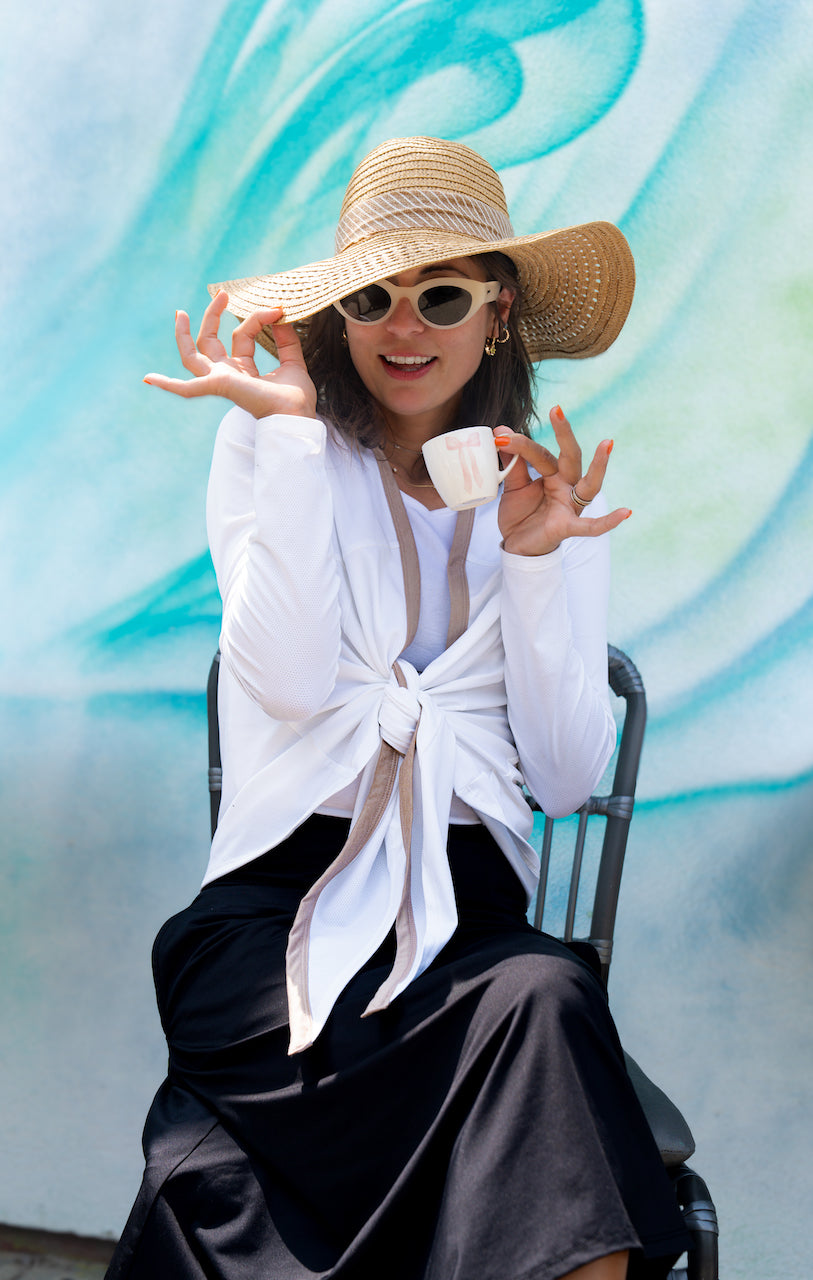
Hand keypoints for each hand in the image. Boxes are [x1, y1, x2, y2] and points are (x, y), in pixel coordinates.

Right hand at [143, 290, 317, 419]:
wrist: (296, 416)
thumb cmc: (295, 399)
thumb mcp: (292, 361)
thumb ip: (286, 339)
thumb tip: (281, 314)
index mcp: (242, 370)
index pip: (242, 335)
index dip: (258, 318)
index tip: (277, 308)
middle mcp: (228, 375)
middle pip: (210, 341)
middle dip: (213, 315)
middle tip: (223, 293)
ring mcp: (219, 380)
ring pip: (191, 357)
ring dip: (183, 335)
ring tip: (181, 313)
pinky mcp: (218, 386)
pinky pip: (188, 388)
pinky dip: (168, 385)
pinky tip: (148, 379)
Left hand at [493, 406, 630, 556]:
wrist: (516, 546)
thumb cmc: (520, 514)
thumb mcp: (512, 486)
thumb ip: (512, 462)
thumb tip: (501, 430)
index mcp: (552, 473)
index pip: (540, 453)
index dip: (521, 444)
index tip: (500, 436)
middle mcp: (566, 485)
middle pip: (570, 456)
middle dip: (564, 434)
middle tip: (556, 410)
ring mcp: (570, 505)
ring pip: (589, 484)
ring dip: (599, 465)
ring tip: (607, 443)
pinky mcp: (568, 526)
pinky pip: (591, 526)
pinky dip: (608, 521)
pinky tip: (625, 512)